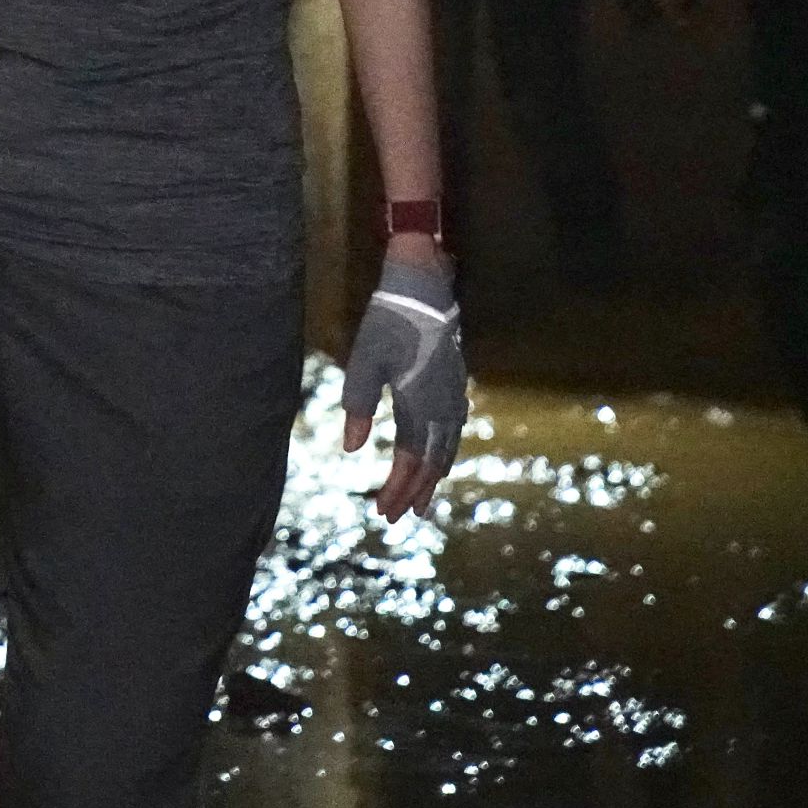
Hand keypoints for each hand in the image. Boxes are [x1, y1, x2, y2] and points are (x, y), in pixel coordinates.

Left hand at [341, 252, 464, 520]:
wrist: (422, 289)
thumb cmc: (387, 323)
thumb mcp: (364, 363)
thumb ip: (357, 407)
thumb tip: (350, 449)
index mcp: (418, 405)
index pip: (409, 461)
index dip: (396, 489)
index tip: (381, 512)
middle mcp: (442, 406)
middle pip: (432, 462)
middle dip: (414, 492)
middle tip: (398, 517)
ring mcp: (454, 395)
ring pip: (448, 449)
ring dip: (433, 478)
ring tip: (422, 502)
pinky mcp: (457, 384)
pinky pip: (455, 431)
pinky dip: (446, 453)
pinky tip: (439, 457)